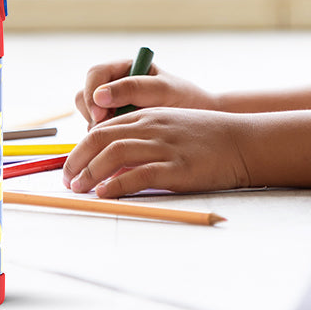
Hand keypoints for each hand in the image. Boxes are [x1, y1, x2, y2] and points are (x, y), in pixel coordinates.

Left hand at [63, 107, 251, 197]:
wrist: (242, 142)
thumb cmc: (207, 138)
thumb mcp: (171, 126)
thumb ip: (144, 136)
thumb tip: (114, 162)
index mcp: (149, 115)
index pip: (103, 128)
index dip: (81, 148)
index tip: (71, 167)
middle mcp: (152, 126)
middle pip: (101, 138)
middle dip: (77, 160)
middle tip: (68, 180)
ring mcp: (164, 146)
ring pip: (114, 153)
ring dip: (90, 172)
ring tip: (80, 189)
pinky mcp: (177, 167)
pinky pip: (137, 175)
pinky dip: (116, 185)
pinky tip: (105, 194)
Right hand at [74, 57, 218, 127]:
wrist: (201, 120)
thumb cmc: (186, 99)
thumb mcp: (163, 90)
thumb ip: (133, 89)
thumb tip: (99, 95)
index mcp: (126, 69)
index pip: (96, 74)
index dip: (91, 93)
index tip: (100, 114)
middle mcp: (116, 86)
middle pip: (85, 95)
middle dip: (91, 114)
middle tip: (106, 130)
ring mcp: (114, 107)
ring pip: (89, 117)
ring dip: (97, 129)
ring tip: (120, 138)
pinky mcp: (117, 127)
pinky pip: (99, 133)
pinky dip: (104, 141)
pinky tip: (122, 147)